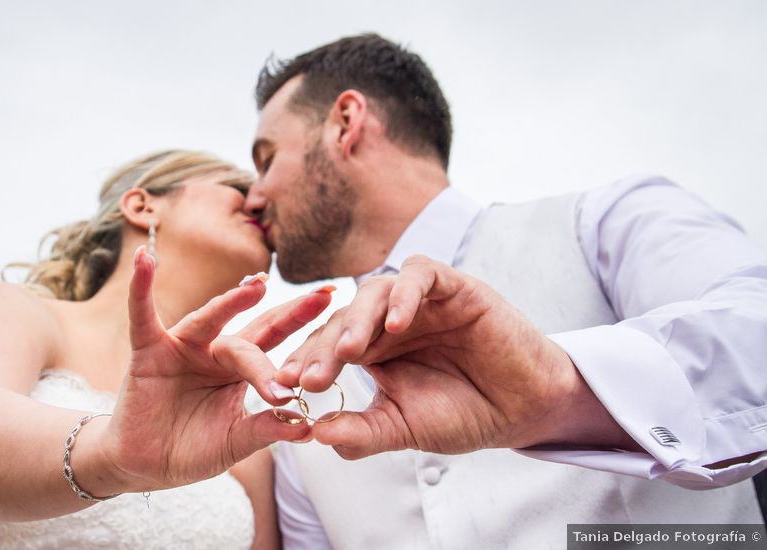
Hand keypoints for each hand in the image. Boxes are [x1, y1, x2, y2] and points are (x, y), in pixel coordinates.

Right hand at [102, 248, 330, 490]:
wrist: (144, 465)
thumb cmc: (191, 449)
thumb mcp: (235, 441)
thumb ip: (266, 429)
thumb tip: (308, 425)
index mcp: (240, 368)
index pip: (279, 344)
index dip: (307, 328)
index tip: (342, 312)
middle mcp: (216, 349)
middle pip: (256, 326)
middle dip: (290, 312)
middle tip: (323, 296)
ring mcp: (183, 346)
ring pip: (210, 319)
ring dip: (231, 301)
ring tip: (258, 285)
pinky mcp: (149, 350)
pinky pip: (143, 316)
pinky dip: (141, 289)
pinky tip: (144, 261)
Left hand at [277, 255, 633, 459]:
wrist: (523, 409)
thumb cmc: (463, 414)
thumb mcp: (404, 428)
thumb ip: (361, 432)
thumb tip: (315, 437)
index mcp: (372, 348)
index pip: (328, 347)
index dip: (307, 364)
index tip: (286, 389)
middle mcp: (388, 319)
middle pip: (343, 319)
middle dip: (324, 348)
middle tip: (310, 377)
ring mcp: (418, 300)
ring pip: (373, 291)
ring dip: (358, 320)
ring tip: (349, 352)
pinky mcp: (452, 285)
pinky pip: (421, 274)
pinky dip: (405, 295)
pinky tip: (396, 324)